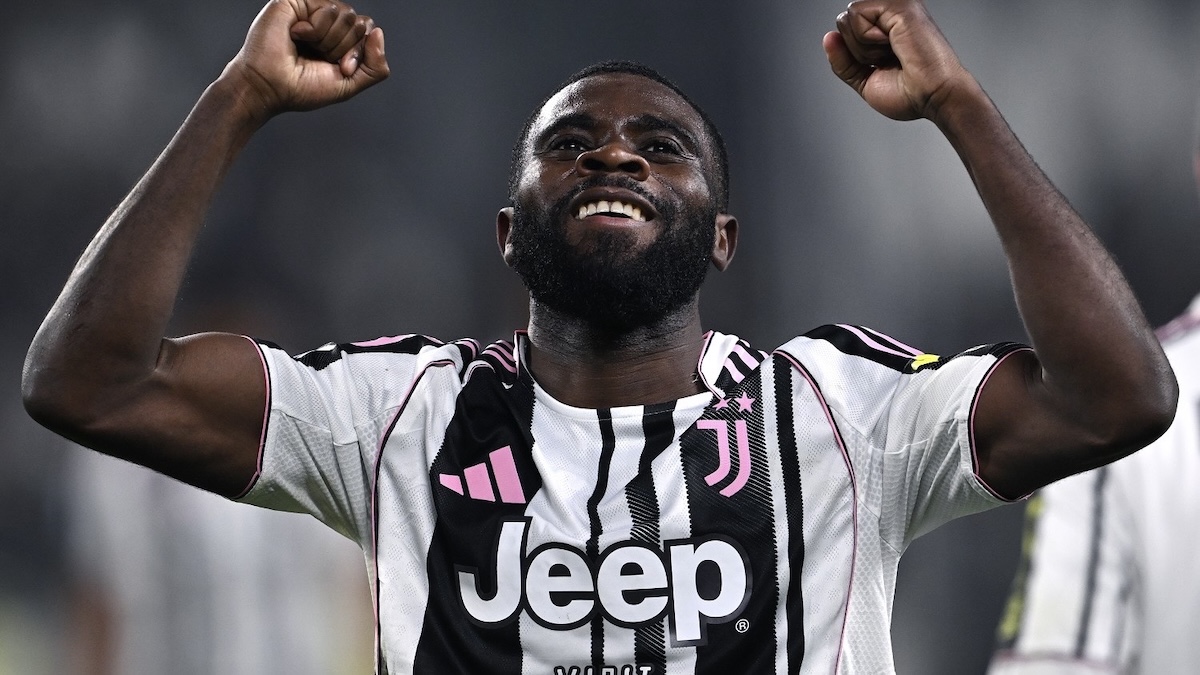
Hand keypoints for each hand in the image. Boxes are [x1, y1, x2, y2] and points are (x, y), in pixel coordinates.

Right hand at [220, 0, 388, 121]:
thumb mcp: (350, 84)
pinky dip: (316, 30)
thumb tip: (378, 32)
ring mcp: (312, 10)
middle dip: (344, 48)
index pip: (368, 32)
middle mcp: (327, 22)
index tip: (341, 69)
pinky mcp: (297, 1)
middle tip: (320, 58)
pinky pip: (329, 8)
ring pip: (347, 14)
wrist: (270, 87)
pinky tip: (296, 35)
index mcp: (339, 38)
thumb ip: (376, 67)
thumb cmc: (302, 87)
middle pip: (360, 23)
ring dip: (329, 40)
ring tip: (307, 47)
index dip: (359, 53)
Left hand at [822, 0, 972, 121]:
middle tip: (887, 61)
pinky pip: (856, 14)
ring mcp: (896, 5)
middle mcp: (891, 13)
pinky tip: (892, 45)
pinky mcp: (898, 5)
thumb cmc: (911, 94)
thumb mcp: (865, 80)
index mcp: (886, 28)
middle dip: (856, 51)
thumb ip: (843, 61)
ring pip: (847, 18)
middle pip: (843, 22)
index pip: (846, 30)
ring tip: (892, 54)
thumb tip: (828, 37)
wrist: (935, 97)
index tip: (882, 66)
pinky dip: (866, 39)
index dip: (852, 54)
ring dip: (862, 47)